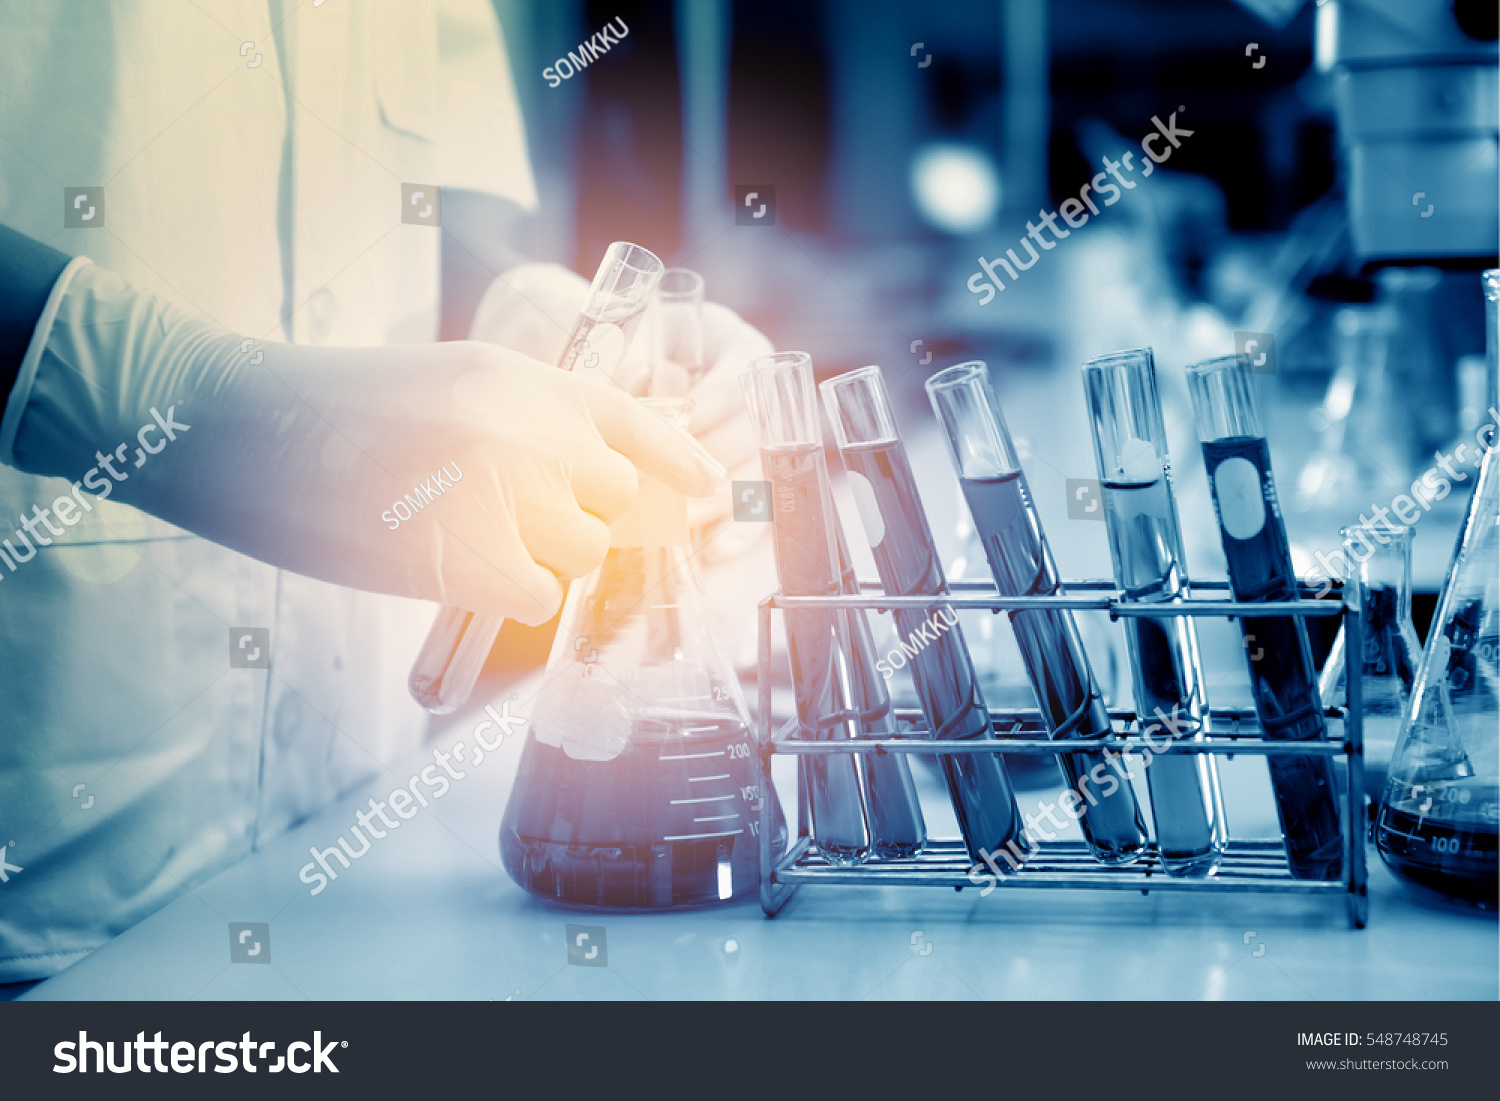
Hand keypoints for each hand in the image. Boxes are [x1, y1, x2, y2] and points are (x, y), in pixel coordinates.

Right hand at [10, 263, 725, 625]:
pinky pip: (538, 599)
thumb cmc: (335, 410)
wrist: (239, 425)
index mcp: (529, 379)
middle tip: (512, 521)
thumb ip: (528, 425)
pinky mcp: (478, 560)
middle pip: (615, 502)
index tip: (710, 491)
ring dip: (534, 557)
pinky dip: (504, 595)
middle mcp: (537, 431)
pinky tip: (448, 566)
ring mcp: (512, 494)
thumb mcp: (452, 384)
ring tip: (452, 531)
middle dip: (581, 520)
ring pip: (579, 554)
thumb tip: (594, 491)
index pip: (636, 422)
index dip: (679, 461)